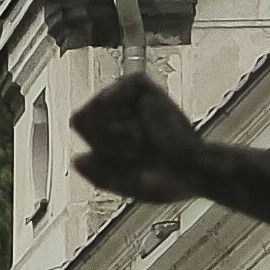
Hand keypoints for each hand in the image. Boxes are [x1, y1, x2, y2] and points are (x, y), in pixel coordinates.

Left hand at [72, 74, 205, 201]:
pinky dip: (122, 120)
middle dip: (103, 143)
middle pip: (79, 117)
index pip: (80, 123)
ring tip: (141, 143)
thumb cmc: (166, 179)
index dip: (96, 145)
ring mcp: (129, 95)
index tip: (124, 161)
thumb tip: (76, 159)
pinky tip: (141, 129)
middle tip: (134, 154)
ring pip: (93, 107)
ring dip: (114, 136)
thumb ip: (99, 176)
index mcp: (111, 130)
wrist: (193, 172)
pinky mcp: (139, 84)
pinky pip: (108, 97)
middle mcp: (118, 108)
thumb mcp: (126, 185)